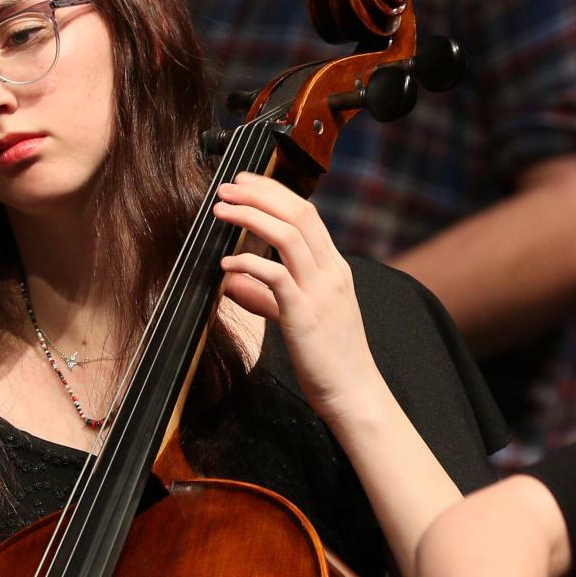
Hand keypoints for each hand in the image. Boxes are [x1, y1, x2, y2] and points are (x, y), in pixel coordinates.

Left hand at [214, 172, 381, 424]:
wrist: (354, 394)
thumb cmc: (329, 358)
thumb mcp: (297, 318)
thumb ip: (266, 296)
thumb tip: (233, 280)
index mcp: (334, 268)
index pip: (306, 214)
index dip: (273, 192)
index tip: (244, 182)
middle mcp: (331, 272)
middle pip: (299, 214)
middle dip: (260, 194)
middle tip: (227, 186)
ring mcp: (321, 292)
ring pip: (288, 236)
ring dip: (250, 216)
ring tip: (220, 211)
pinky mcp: (305, 315)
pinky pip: (276, 276)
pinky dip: (248, 263)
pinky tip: (226, 263)